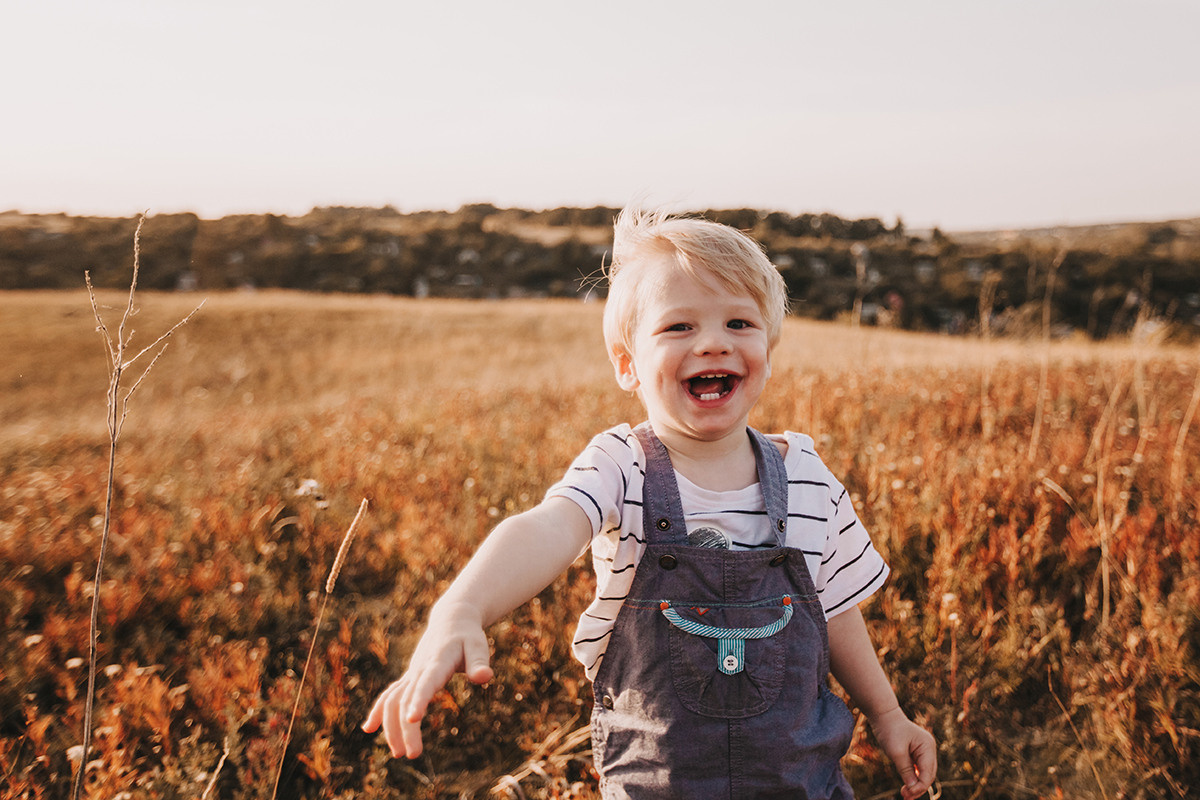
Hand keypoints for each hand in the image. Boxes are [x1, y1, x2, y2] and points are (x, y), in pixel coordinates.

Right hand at [361, 602, 493, 758]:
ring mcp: (411, 673)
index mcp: (438, 661)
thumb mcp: (478, 646)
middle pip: (406, 698)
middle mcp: (419, 669)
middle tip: (412, 755)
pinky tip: (369, 729)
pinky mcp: (409, 677)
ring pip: (393, 699)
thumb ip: (479, 662)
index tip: (412, 719)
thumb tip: (484, 677)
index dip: (418, 700)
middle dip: (405, 728)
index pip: (426, 683)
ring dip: (391, 726)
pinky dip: (379, 711)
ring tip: (399, 753)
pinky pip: (389, 695)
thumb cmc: (468, 636)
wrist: (451, 620)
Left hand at [868, 707, 937, 799]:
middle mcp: (929, 749)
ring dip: (916, 785)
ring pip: (924, 773)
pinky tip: (906, 786)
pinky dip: (913, 778)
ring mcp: (924, 751)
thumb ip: (906, 770)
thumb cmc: (890, 731)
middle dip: (918, 788)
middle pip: (928, 775)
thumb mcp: (896, 752)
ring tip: (905, 794)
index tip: (907, 794)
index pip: (928, 773)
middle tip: (905, 797)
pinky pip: (918, 769)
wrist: (883, 716)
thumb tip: (913, 789)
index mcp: (928, 747)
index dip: (919, 787)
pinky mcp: (917, 752)